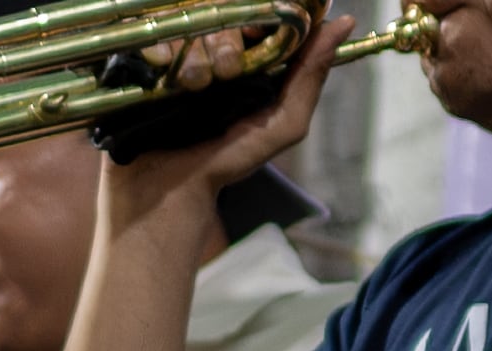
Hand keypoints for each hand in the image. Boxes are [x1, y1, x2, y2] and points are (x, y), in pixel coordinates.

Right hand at [109, 17, 354, 218]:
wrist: (168, 191)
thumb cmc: (228, 163)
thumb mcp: (283, 124)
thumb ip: (311, 76)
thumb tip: (344, 22)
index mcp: (252, 58)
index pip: (263, 14)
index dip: (266, 17)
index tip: (259, 40)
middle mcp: (216, 51)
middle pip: (225, 15)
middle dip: (228, 43)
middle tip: (226, 74)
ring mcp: (180, 56)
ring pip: (191, 25)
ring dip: (195, 52)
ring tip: (192, 87)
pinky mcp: (146, 62)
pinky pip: (156, 35)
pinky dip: (162, 48)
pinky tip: (163, 71)